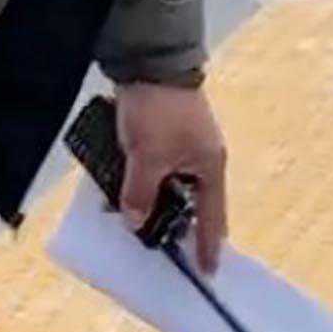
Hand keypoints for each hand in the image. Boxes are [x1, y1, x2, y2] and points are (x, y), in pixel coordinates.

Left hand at [116, 81, 229, 271]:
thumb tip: (136, 223)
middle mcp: (201, 156)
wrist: (148, 59)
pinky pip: (153, 163)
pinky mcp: (163, 128)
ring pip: (167, 180)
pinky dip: (140, 174)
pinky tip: (119, 182)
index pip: (212, 217)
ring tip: (130, 215)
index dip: (207, 245)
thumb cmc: (156, 111)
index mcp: (209, 166)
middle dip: (171, 219)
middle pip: (188, 200)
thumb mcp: (146, 157)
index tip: (207, 272)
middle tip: (155, 242)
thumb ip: (140, 193)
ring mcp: (183, 141)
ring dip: (150, 195)